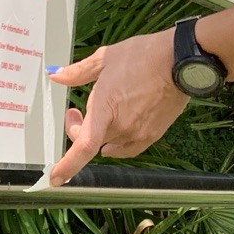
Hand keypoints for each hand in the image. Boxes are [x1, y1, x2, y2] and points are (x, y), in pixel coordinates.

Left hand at [45, 28, 188, 185]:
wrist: (180, 61)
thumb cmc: (143, 55)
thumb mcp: (105, 58)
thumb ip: (77, 72)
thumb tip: (55, 75)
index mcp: (105, 108)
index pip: (83, 146)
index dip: (67, 166)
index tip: (54, 178)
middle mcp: (121, 126)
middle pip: (91, 140)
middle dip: (79, 127)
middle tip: (75, 110)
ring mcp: (138, 133)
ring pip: (109, 142)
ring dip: (100, 130)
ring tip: (103, 109)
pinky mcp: (152, 135)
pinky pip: (127, 148)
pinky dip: (116, 143)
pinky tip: (115, 130)